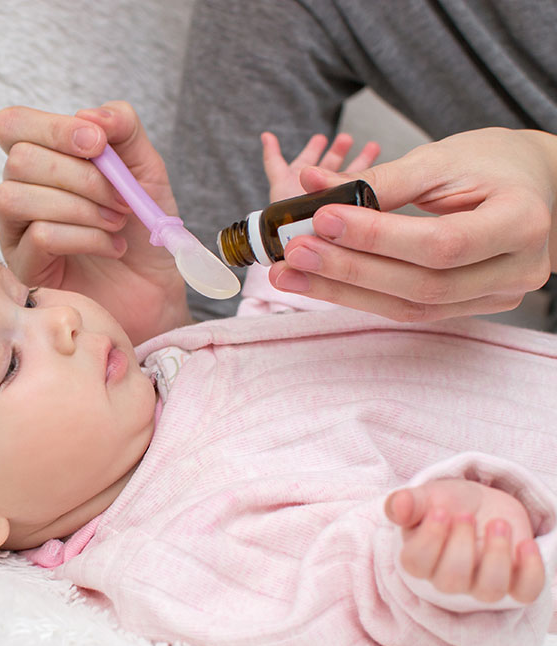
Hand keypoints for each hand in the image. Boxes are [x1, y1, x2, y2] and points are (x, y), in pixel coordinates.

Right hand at [0, 101, 190, 344]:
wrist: (156, 290)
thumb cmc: (144, 231)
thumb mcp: (145, 169)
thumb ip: (123, 129)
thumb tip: (91, 114)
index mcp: (43, 160)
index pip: (12, 124)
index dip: (52, 127)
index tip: (98, 143)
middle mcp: (21, 191)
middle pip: (19, 159)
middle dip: (82, 175)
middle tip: (122, 197)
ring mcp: (16, 231)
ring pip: (18, 196)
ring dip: (80, 206)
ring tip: (117, 221)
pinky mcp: (24, 268)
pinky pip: (38, 235)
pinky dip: (85, 236)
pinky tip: (111, 245)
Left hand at [269, 128, 556, 321]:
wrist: (531, 184)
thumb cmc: (492, 164)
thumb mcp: (441, 159)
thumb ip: (380, 178)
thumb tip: (310, 187)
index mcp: (522, 222)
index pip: (440, 243)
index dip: (377, 236)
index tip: (322, 217)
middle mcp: (517, 270)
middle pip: (422, 285)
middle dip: (350, 270)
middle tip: (294, 251)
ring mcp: (496, 296)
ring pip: (410, 306)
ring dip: (342, 291)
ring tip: (290, 273)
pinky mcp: (469, 307)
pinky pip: (409, 309)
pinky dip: (360, 296)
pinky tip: (319, 282)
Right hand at [385, 479, 544, 603]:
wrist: (482, 506)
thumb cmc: (447, 505)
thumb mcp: (426, 497)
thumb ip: (407, 502)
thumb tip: (397, 507)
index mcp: (419, 562)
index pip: (416, 565)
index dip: (430, 539)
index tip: (441, 511)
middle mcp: (448, 582)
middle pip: (451, 581)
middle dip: (462, 545)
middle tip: (467, 515)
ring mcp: (482, 588)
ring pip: (490, 589)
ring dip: (497, 554)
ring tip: (498, 523)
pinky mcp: (515, 587)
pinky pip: (527, 592)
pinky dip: (532, 570)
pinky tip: (526, 543)